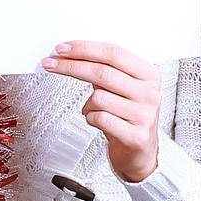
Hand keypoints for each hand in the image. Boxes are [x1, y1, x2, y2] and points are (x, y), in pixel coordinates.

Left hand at [42, 41, 160, 182]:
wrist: (140, 152)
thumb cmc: (126, 115)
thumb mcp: (120, 88)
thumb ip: (103, 71)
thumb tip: (70, 55)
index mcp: (149, 74)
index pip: (113, 53)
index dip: (84, 48)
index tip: (62, 49)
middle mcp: (150, 93)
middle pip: (103, 72)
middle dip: (71, 66)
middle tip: (50, 64)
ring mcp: (145, 115)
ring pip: (98, 97)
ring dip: (87, 104)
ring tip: (94, 110)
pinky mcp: (135, 136)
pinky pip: (100, 118)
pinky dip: (91, 118)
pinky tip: (98, 121)